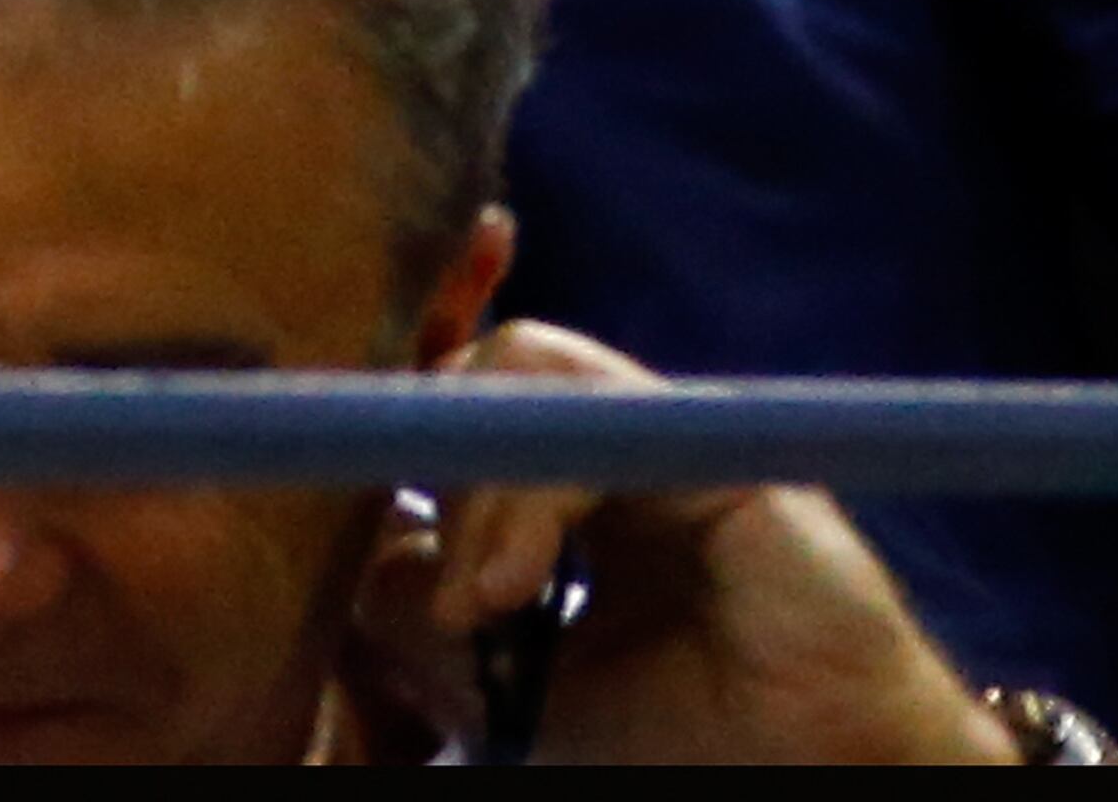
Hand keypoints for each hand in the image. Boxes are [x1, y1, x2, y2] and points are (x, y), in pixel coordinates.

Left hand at [350, 321, 1020, 765]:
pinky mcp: (717, 454)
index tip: (300, 387)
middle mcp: (606, 445)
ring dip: (468, 490)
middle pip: (470, 358)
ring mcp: (662, 438)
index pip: (449, 396)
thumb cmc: (676, 743)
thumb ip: (415, 610)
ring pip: (514, 373)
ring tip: (473, 609)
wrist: (817, 781)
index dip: (387, 370)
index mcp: (555, 491)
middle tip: (378, 524)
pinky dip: (524, 502)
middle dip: (405, 409)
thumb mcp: (499, 683)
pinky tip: (510, 593)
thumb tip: (337, 547)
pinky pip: (587, 421)